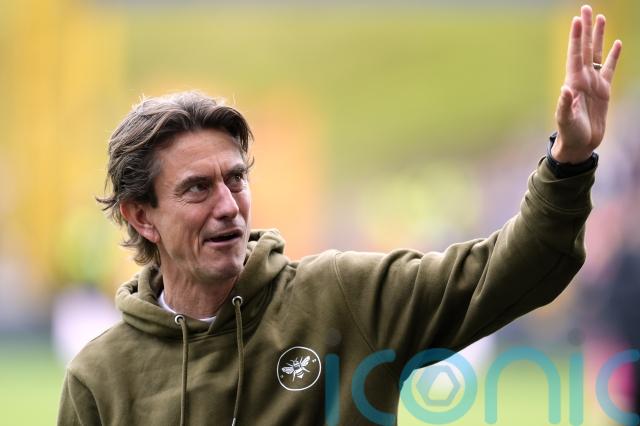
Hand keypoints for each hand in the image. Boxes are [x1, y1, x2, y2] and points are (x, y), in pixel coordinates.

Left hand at [553, 5, 621, 163]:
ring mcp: (593, 82)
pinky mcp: (603, 90)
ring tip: (600, 17)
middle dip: (585, 29)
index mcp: (573, 82)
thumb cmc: (570, 134)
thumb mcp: (565, 121)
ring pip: (596, 53)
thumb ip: (564, 106)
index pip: (574, 54)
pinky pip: (609, 68)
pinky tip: (616, 42)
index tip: (576, 20)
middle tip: (586, 8)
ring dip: (598, 36)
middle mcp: (582, 78)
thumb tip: (565, 90)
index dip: (575, 37)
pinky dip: (613, 55)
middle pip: (584, 48)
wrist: (580, 144)